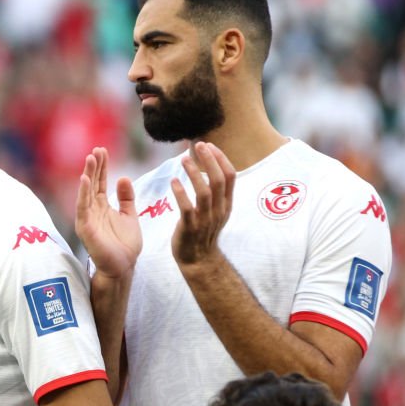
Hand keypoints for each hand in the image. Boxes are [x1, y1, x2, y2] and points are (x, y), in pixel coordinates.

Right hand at [75, 147, 141, 279]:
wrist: (124, 266)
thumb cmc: (125, 245)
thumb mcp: (129, 215)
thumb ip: (126, 198)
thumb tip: (123, 177)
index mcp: (102, 207)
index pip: (100, 182)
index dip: (102, 167)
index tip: (103, 150)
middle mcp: (92, 210)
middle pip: (92, 184)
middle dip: (94, 167)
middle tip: (97, 150)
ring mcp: (87, 219)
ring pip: (86, 192)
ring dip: (88, 175)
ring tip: (91, 158)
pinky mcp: (85, 228)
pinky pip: (82, 207)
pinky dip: (83, 193)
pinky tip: (85, 179)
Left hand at [170, 142, 235, 266]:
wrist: (198, 260)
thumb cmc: (204, 231)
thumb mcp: (216, 210)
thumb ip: (216, 192)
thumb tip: (210, 166)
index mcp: (226, 204)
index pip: (230, 177)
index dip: (221, 159)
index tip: (209, 146)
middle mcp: (219, 210)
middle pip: (219, 181)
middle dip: (210, 160)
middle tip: (198, 145)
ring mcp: (205, 220)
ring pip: (204, 193)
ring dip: (195, 173)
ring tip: (184, 159)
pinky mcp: (190, 228)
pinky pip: (187, 208)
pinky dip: (181, 193)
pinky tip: (174, 181)